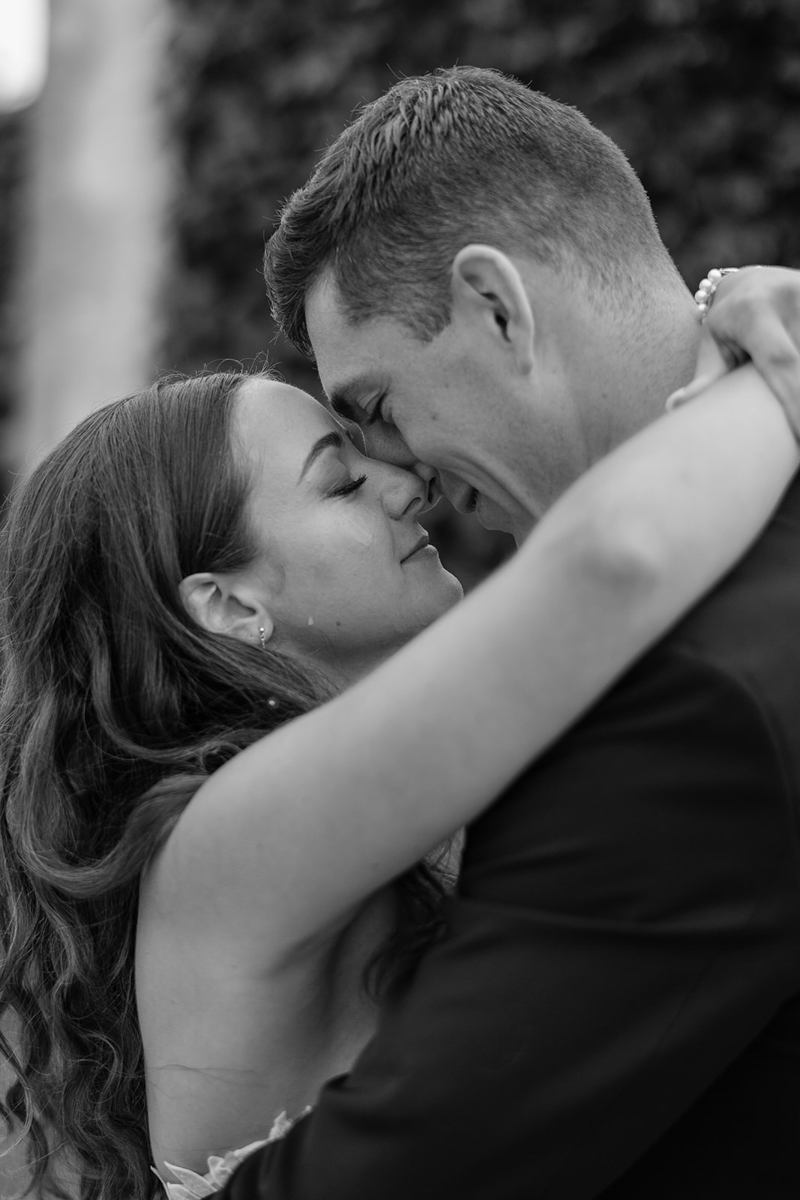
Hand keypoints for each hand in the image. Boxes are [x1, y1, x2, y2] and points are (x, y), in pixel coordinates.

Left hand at [666, 267, 799, 437]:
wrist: (752, 283)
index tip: (798, 438)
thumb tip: (673, 407)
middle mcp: (789, 297)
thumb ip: (704, 379)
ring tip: (790, 421)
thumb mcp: (714, 348)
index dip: (794, 401)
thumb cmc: (726, 327)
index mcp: (754, 311)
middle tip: (793, 440)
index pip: (780, 360)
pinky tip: (795, 389)